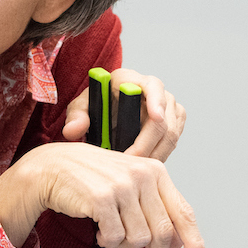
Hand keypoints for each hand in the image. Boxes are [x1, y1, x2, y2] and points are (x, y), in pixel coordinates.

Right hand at [0, 142, 206, 247]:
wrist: (49, 168)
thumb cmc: (88, 178)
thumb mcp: (127, 186)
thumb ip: (153, 208)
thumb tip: (176, 241)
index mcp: (155, 170)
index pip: (182, 212)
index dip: (194, 242)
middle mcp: (142, 175)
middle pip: (161, 232)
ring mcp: (122, 186)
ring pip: (138, 239)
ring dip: (122, 244)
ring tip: (108, 230)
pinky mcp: (102, 198)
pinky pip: (115, 238)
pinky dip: (107, 241)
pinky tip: (98, 228)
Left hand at [62, 67, 186, 160]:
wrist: (106, 111)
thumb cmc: (96, 105)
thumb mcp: (81, 107)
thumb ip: (76, 117)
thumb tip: (73, 130)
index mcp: (130, 79)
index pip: (152, 85)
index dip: (157, 101)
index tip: (157, 118)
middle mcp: (154, 89)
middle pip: (163, 119)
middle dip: (147, 144)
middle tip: (130, 162)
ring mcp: (167, 106)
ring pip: (171, 134)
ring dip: (154, 154)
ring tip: (133, 168)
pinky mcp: (174, 122)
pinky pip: (171, 142)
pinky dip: (158, 155)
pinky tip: (142, 165)